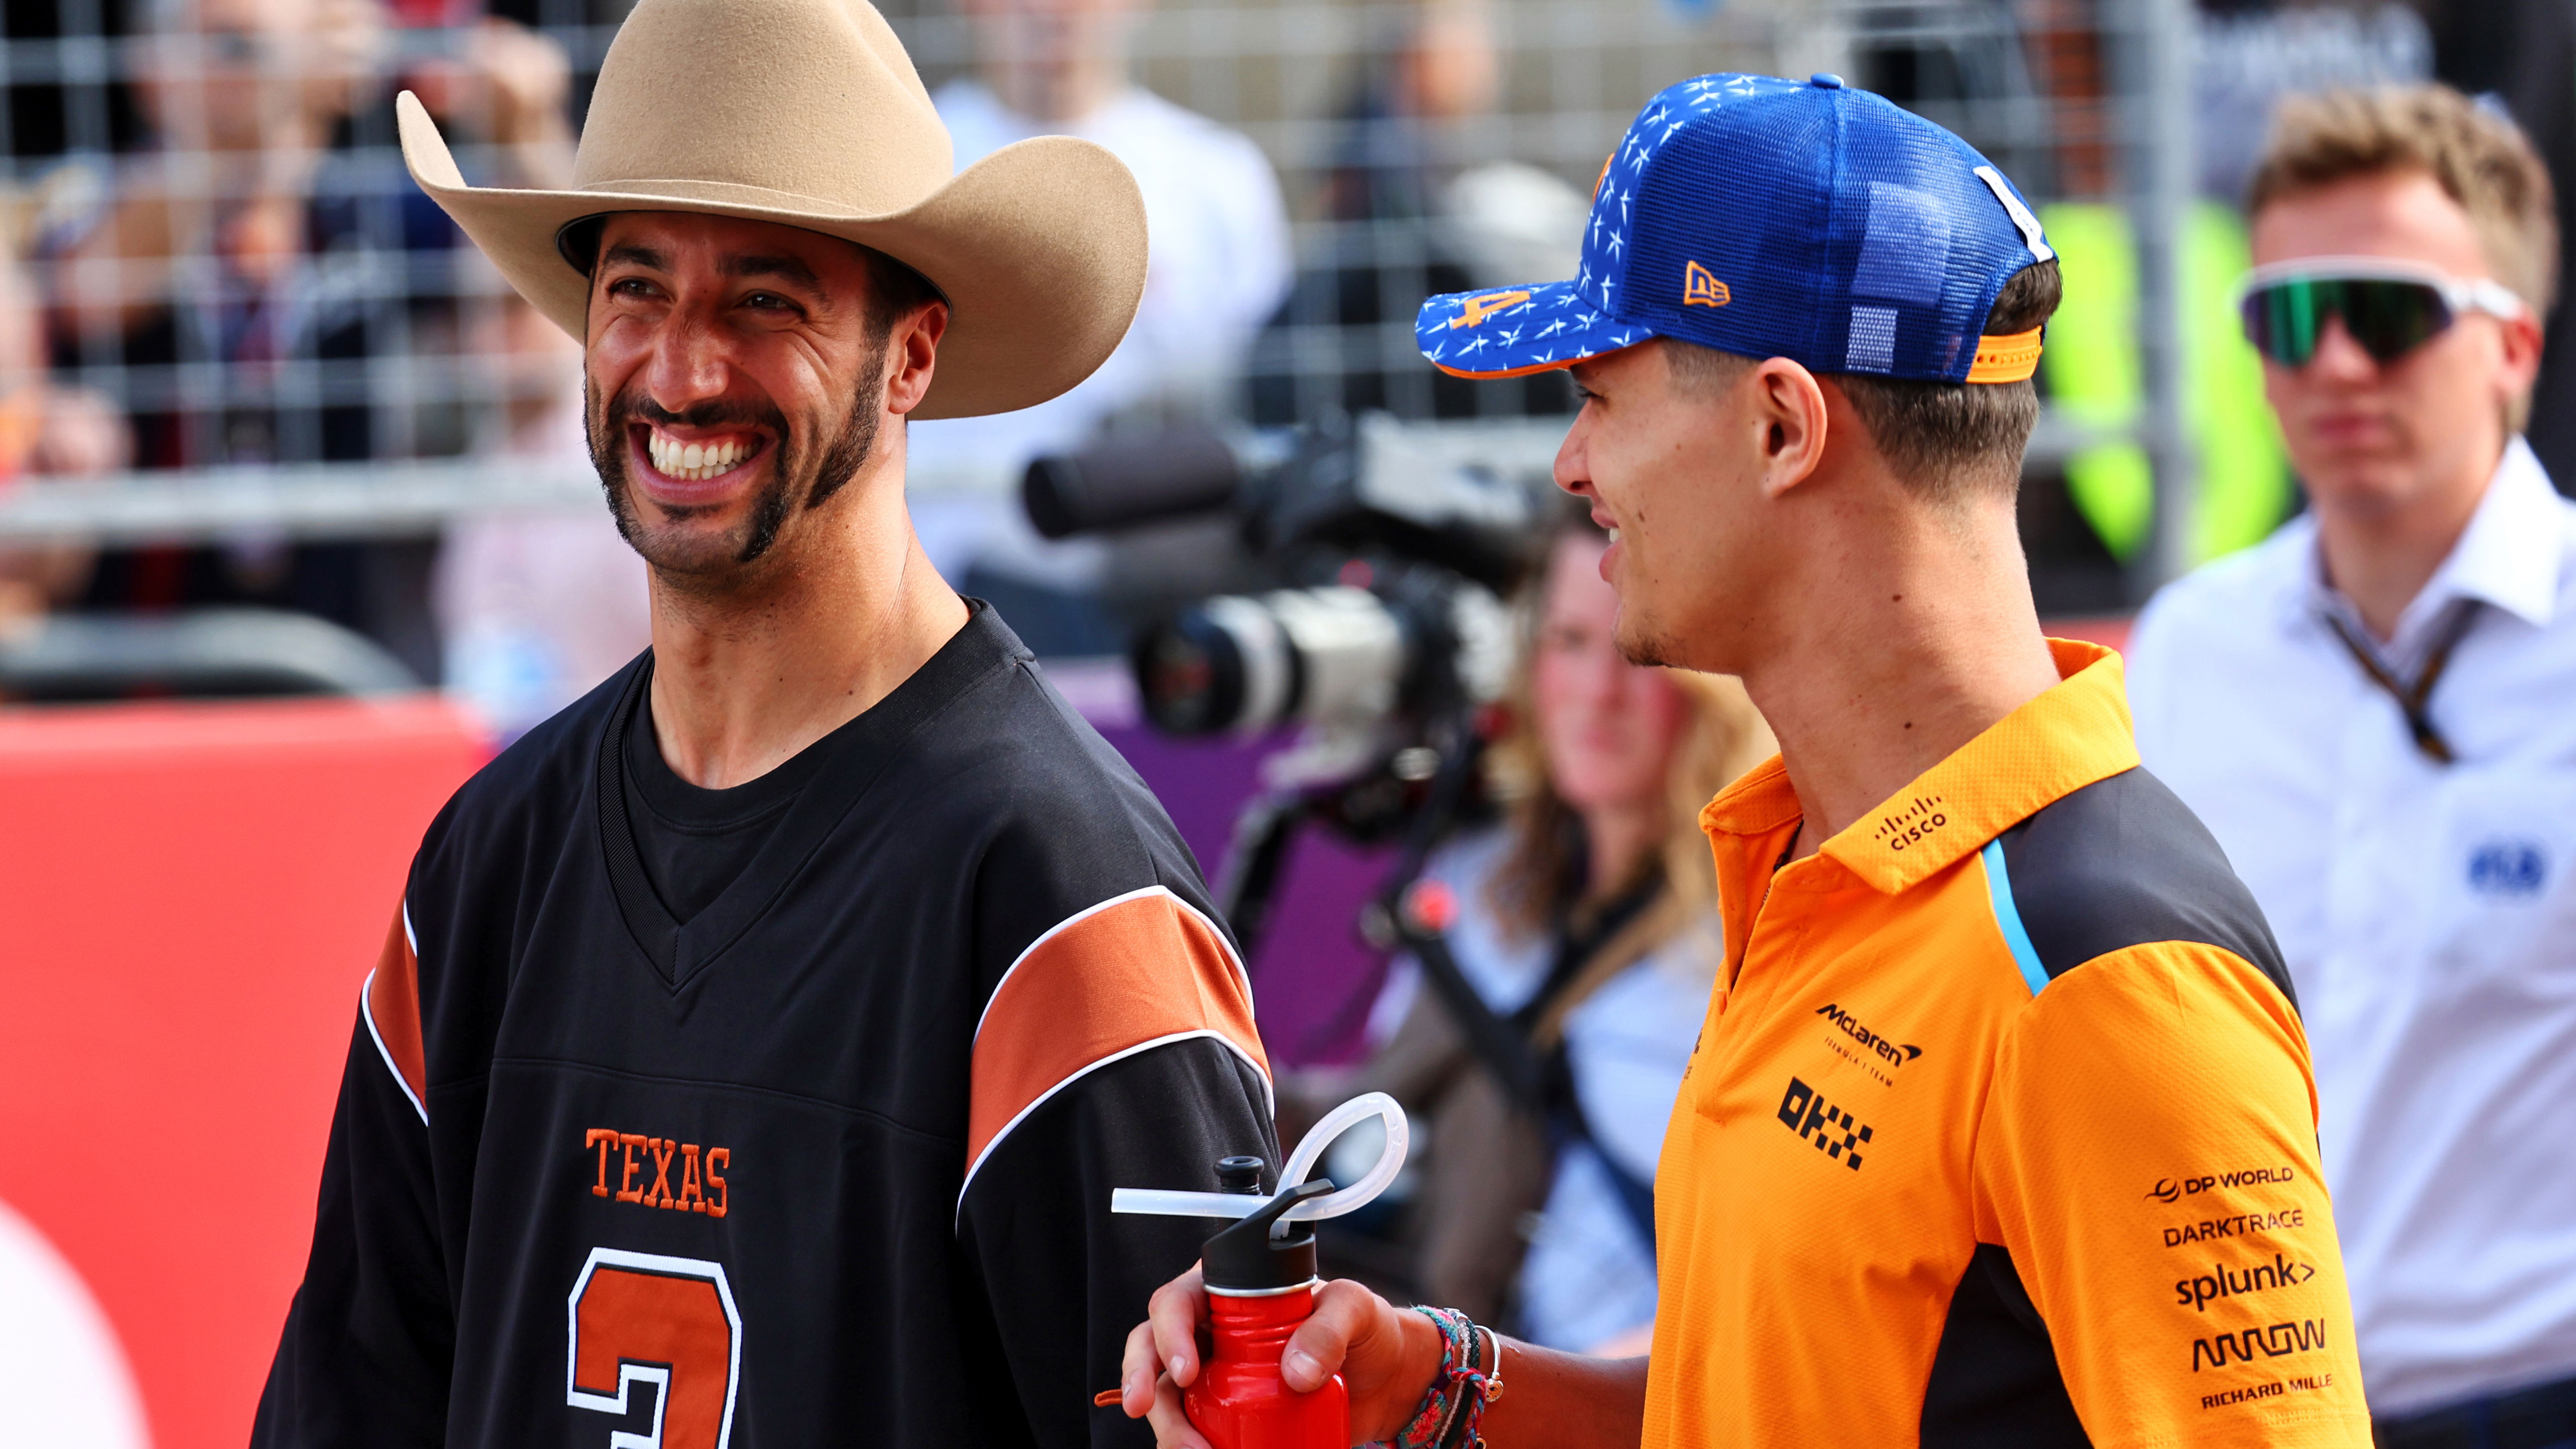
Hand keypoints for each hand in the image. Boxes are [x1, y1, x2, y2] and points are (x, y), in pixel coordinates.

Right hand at [1119, 1266, 1444, 1446]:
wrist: (1387, 1381)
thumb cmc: (1367, 1330)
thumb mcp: (1355, 1310)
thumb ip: (1329, 1328)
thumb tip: (1296, 1371)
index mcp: (1230, 1292)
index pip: (1178, 1300)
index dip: (1169, 1332)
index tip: (1186, 1372)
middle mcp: (1211, 1332)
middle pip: (1152, 1348)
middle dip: (1140, 1378)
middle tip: (1145, 1408)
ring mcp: (1215, 1377)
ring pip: (1167, 1398)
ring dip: (1169, 1428)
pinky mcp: (1227, 1415)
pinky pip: (1196, 1430)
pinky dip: (1193, 1447)